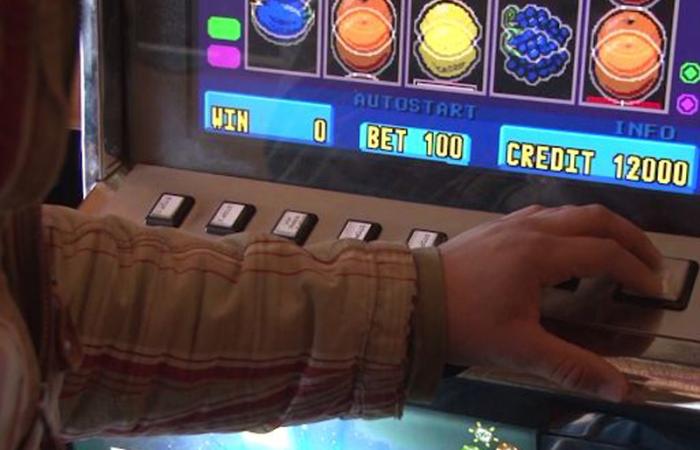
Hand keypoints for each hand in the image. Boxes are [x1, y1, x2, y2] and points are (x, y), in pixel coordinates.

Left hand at [439, 204, 662, 401]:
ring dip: (600, 226)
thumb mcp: (517, 348)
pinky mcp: (494, 227)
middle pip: (595, 218)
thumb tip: (618, 389)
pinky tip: (565, 245)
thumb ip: (570, 366)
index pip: (604, 254)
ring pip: (569, 211)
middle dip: (629, 236)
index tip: (651, 290)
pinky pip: (544, 214)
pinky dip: (570, 224)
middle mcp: (530, 229)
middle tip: (648, 262)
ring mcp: (510, 224)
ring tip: (614, 250)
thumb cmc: (461, 321)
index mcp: (540, 253)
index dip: (635, 270)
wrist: (408, 299)